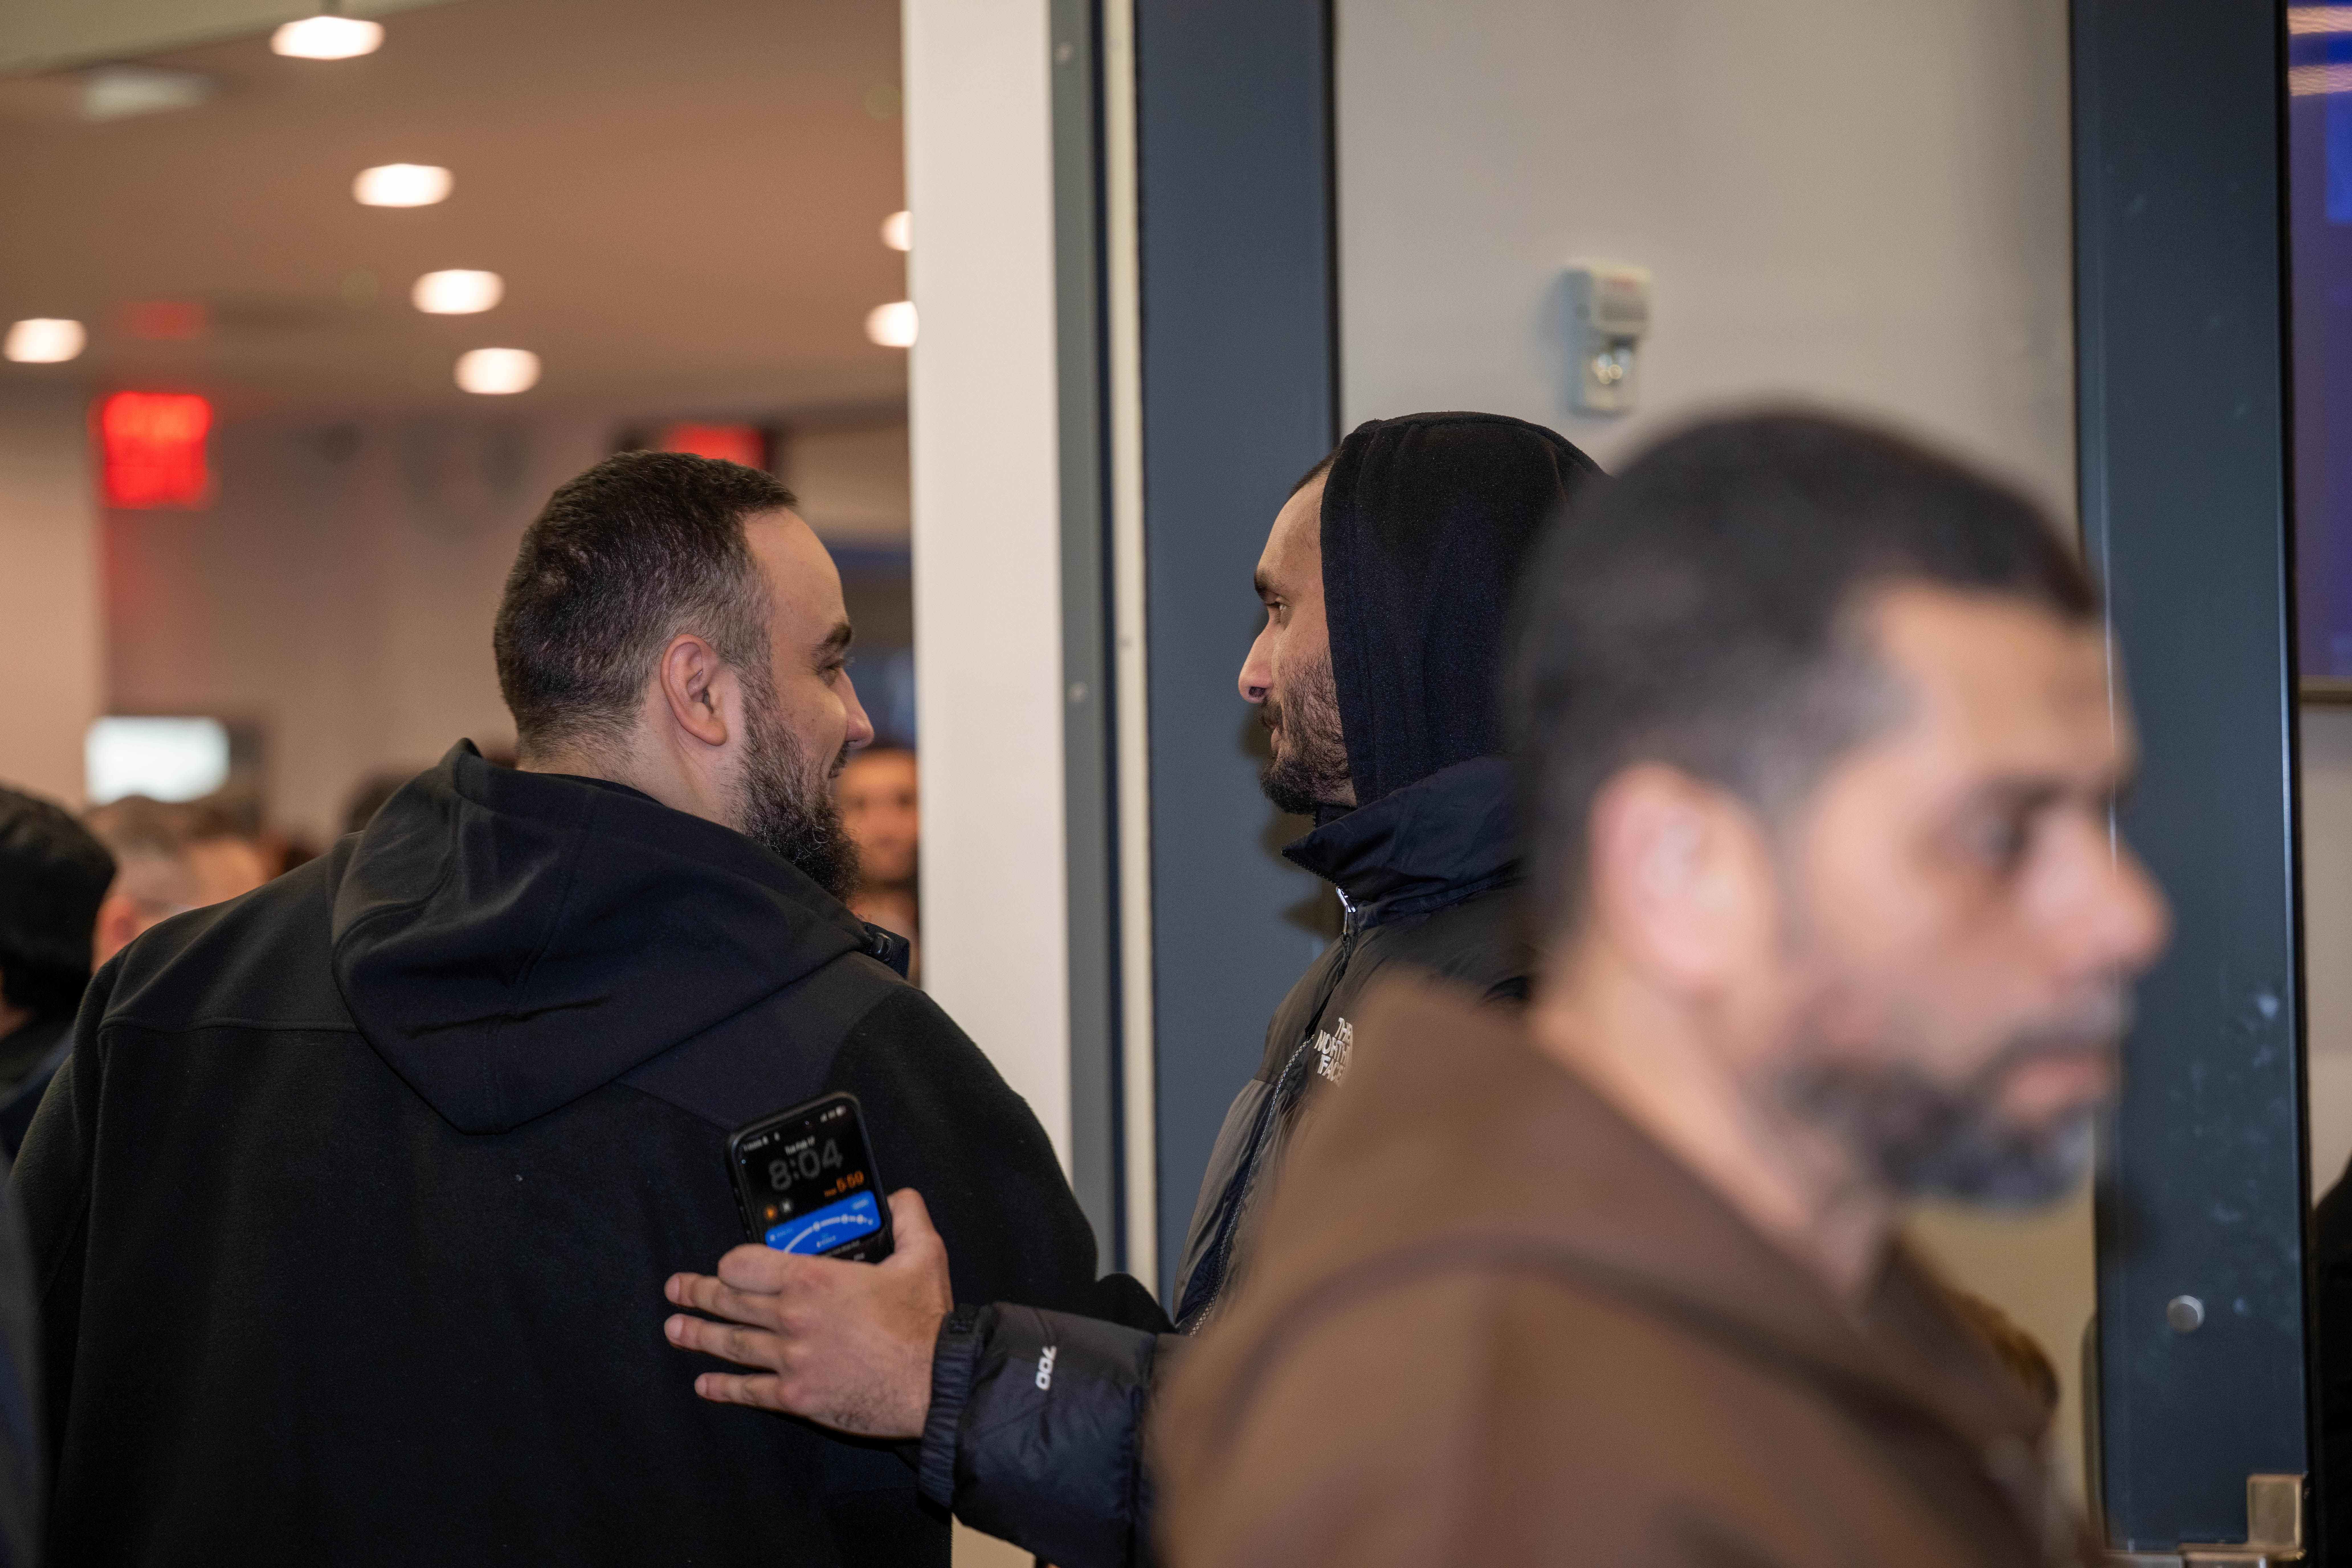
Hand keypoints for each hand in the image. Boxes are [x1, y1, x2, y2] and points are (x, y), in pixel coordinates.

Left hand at [664, 1188, 951, 1438]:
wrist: (934, 1382)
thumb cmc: (925, 1321)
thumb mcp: (923, 1255)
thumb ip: (908, 1219)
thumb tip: (901, 1196)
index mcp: (813, 1279)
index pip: (747, 1264)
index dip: (733, 1263)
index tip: (727, 1266)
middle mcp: (791, 1317)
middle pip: (731, 1302)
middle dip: (698, 1294)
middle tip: (676, 1290)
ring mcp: (790, 1359)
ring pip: (733, 1344)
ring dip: (699, 1335)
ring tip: (674, 1329)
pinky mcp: (797, 1396)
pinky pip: (750, 1391)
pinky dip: (723, 1388)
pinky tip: (705, 1385)